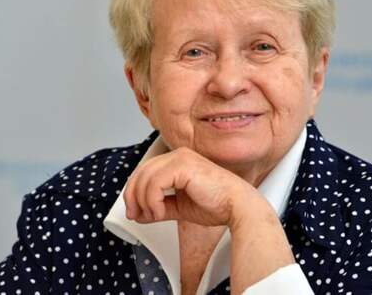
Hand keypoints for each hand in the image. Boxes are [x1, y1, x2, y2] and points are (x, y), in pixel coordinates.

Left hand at [123, 146, 261, 226]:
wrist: (238, 206)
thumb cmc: (219, 204)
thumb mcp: (181, 206)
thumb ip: (160, 206)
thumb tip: (140, 213)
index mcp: (179, 161)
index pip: (145, 171)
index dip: (135, 192)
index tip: (136, 213)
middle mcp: (178, 155)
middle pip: (141, 172)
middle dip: (133, 197)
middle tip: (136, 216)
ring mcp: (180, 157)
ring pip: (144, 177)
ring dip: (143, 201)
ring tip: (154, 216)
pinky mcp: (183, 165)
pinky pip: (154, 183)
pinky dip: (152, 201)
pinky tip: (160, 212)